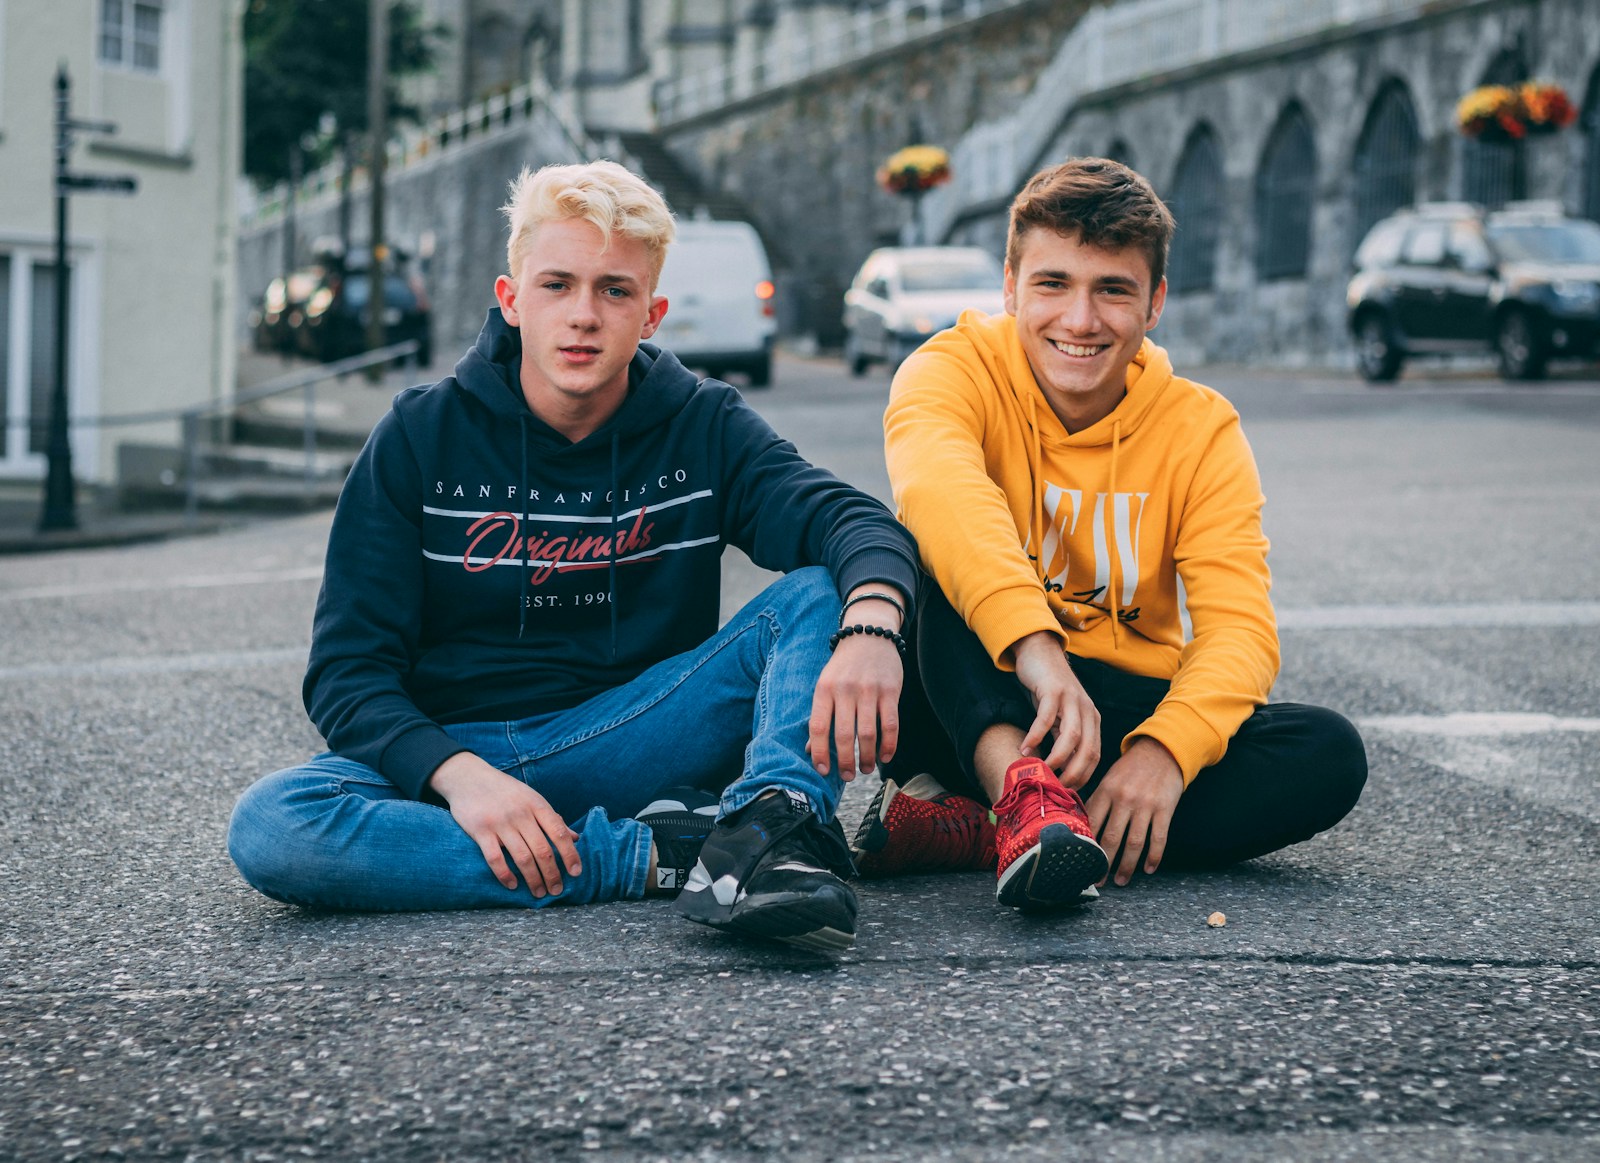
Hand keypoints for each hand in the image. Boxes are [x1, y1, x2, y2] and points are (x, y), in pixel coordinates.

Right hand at [428, 752, 581, 897]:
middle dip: (552, 874)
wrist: (469, 777)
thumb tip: (575, 838)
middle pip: (542, 850)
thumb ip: (552, 819)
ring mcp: (500, 822)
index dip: (570, 855)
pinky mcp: (480, 830)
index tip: (576, 873)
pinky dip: (505, 875)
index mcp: (537, 805)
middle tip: (557, 890)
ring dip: (533, 879)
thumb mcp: (532, 798)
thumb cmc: (505, 791)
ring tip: (539, 893)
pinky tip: (513, 885)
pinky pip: (495, 858)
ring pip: (522, 857)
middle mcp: (521, 814)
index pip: (559, 833)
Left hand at [808, 592, 904, 779]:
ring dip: (867, 758)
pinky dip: (889, 745)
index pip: (817, 727)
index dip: (819, 752)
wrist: (868, 635)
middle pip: (844, 735)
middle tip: (848, 776)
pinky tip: (884, 757)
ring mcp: (869, 690)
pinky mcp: (890, 691)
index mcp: (824, 689)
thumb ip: (820, 716)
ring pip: (868, 733)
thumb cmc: (843, 668)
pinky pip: (891, 724)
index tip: (823, 770)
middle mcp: (845, 690)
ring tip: (865, 769)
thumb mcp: (825, 685)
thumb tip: (811, 751)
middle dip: (845, 762)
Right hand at [1010, 631, 1100, 786]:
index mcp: (1092, 720)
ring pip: (1071, 737)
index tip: (1066, 789)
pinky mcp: (1053, 690)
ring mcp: (1071, 699)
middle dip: (1073, 773)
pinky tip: (1024, 748)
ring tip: (1041, 770)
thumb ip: (1062, 739)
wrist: (1040, 653)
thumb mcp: (1061, 717)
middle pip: (1087, 750)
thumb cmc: (1049, 689)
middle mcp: (1087, 710)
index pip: (1095, 756)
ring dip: (1056, 758)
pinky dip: (1036, 736)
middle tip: (1055, 786)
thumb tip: (1058, 771)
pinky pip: (1046, 719)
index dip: (1082, 776)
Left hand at [1084, 737, 1182, 885]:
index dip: (1085, 845)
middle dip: (1103, 863)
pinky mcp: (1165, 809)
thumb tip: (1080, 825)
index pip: (1092, 823)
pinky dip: (1154, 857)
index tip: (1079, 862)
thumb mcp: (1108, 777)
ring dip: (1127, 866)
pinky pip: (1158, 838)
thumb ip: (1097, 800)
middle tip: (1097, 881)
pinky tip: (1149, 869)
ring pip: (1134, 843)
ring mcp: (1145, 805)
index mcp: (1106, 790)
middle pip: (1111, 838)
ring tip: (1121, 881)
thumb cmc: (1131, 767)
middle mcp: (1124, 798)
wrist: (1162, 750)